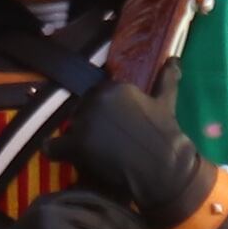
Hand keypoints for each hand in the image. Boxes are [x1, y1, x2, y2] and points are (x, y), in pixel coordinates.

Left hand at [57, 80, 212, 219]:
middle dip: (87, 126)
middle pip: (80, 112)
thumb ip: (166, 79)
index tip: (111, 129)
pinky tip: (64, 158)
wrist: (165, 169)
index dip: (100, 114)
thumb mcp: (166, 102)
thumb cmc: (167, 137)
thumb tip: (173, 59)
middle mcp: (97, 99)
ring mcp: (86, 121)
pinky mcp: (77, 144)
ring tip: (90, 155)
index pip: (95, 97)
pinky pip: (53, 147)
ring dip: (75, 140)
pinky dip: (56, 153)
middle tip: (101, 145)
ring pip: (69, 129)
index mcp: (114, 87)